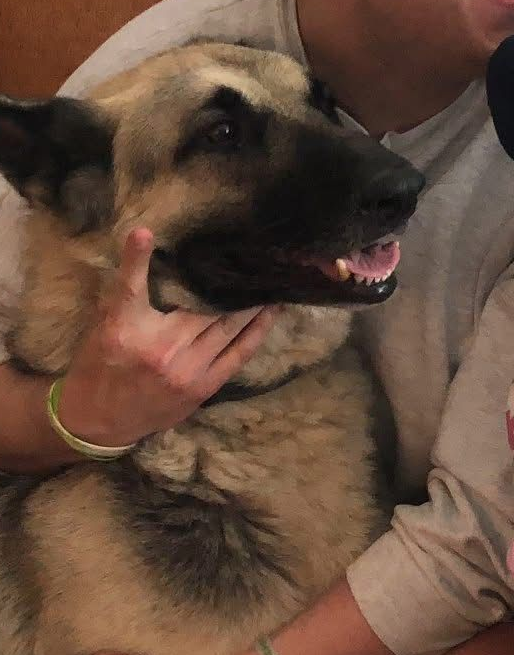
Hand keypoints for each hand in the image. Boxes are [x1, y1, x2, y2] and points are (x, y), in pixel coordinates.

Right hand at [56, 228, 276, 447]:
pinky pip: (239, 354)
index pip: (131, 287)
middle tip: (254, 258)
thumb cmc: (101, 367)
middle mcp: (161, 349)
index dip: (136, 258)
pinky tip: (271, 313)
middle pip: (203, 307)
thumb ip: (128, 297)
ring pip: (229, 328)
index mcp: (126, 330)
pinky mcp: (204, 386)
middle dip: (230, 284)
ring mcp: (188, 370)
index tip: (144, 232)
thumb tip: (148, 255)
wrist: (100, 421)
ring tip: (272, 280)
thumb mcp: (102, 327)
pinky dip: (257, 332)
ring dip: (252, 304)